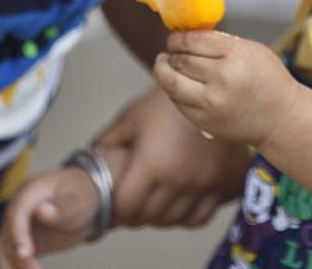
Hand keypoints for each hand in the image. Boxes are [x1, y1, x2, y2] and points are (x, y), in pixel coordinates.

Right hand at [0, 167, 100, 268]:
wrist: (84, 203)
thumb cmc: (81, 197)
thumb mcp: (78, 201)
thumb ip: (63, 207)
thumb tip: (42, 210)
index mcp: (31, 191)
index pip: (17, 212)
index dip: (18, 232)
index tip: (24, 252)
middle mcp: (19, 207)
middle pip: (8, 232)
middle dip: (17, 254)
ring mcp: (18, 224)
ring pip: (5, 247)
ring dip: (14, 264)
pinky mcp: (22, 240)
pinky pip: (12, 255)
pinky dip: (16, 267)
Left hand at [96, 85, 247, 226]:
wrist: (210, 90)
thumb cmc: (167, 103)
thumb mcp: (131, 118)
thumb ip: (107, 143)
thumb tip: (89, 162)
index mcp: (151, 164)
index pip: (127, 207)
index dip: (117, 210)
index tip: (114, 204)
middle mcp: (178, 180)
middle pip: (149, 217)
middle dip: (135, 215)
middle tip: (132, 204)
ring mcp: (203, 185)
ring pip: (173, 221)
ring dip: (159, 217)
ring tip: (153, 204)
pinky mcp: (222, 184)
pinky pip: (199, 217)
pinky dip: (185, 216)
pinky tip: (178, 203)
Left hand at [154, 31, 301, 147]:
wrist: (281, 118)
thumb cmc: (268, 80)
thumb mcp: (251, 50)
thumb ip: (220, 43)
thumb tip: (187, 36)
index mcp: (235, 55)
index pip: (192, 41)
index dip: (177, 38)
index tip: (174, 38)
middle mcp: (222, 78)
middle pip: (180, 60)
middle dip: (171, 54)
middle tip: (170, 50)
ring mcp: (212, 103)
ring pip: (172, 82)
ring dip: (163, 71)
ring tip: (163, 64)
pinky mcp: (205, 121)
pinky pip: (178, 102)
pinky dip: (173, 90)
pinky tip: (175, 83)